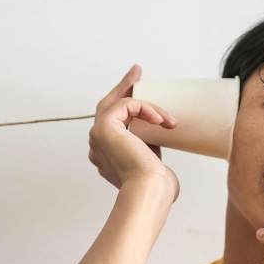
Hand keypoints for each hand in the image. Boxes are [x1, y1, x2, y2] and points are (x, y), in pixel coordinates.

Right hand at [88, 65, 179, 196]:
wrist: (150, 192)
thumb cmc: (156, 187)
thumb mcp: (152, 163)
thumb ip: (149, 148)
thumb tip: (159, 134)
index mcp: (107, 156)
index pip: (113, 124)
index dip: (126, 105)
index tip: (139, 88)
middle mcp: (97, 146)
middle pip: (107, 107)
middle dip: (123, 88)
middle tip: (137, 71)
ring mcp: (97, 137)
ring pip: (117, 105)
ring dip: (145, 103)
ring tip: (166, 115)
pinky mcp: (103, 128)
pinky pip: (126, 105)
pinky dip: (146, 108)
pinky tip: (161, 120)